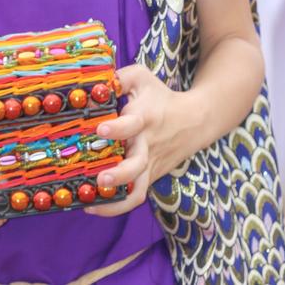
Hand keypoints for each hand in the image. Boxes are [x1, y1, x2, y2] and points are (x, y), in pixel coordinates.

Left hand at [85, 64, 182, 216]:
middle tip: (100, 178)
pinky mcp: (150, 176)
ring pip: (138, 189)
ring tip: (91, 202)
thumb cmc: (160, 96)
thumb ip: (117, 77)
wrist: (194, 121)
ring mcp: (149, 164)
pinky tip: (93, 207)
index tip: (100, 129)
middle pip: (137, 165)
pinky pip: (135, 196)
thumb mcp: (141, 77)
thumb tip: (91, 83)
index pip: (132, 124)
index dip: (117, 128)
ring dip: (116, 199)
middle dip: (119, 174)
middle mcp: (147, 144)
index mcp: (145, 117)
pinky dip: (116, 206)